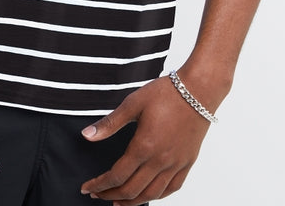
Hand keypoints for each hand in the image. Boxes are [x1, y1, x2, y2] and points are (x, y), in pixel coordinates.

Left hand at [79, 76, 209, 203]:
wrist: (198, 90)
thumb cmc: (166, 93)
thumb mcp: (132, 103)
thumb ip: (110, 123)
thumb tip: (87, 135)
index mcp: (144, 146)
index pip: (117, 176)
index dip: (99, 185)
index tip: (87, 188)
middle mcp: (160, 161)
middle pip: (132, 190)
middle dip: (110, 195)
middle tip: (97, 194)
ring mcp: (176, 164)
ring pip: (151, 195)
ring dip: (132, 202)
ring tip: (118, 202)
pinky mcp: (187, 163)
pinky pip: (171, 188)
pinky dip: (156, 196)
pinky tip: (148, 194)